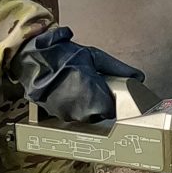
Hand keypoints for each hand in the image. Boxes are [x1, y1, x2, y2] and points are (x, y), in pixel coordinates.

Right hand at [10, 25, 144, 123]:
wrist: (33, 58)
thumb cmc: (64, 56)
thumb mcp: (94, 57)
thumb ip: (118, 69)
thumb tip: (138, 77)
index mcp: (92, 93)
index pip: (110, 111)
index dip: (112, 103)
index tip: (110, 95)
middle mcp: (79, 108)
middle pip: (98, 115)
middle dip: (100, 105)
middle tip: (95, 89)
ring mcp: (65, 113)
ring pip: (84, 117)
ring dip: (86, 107)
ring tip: (80, 89)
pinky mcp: (55, 113)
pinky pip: (70, 115)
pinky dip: (72, 107)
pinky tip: (69, 93)